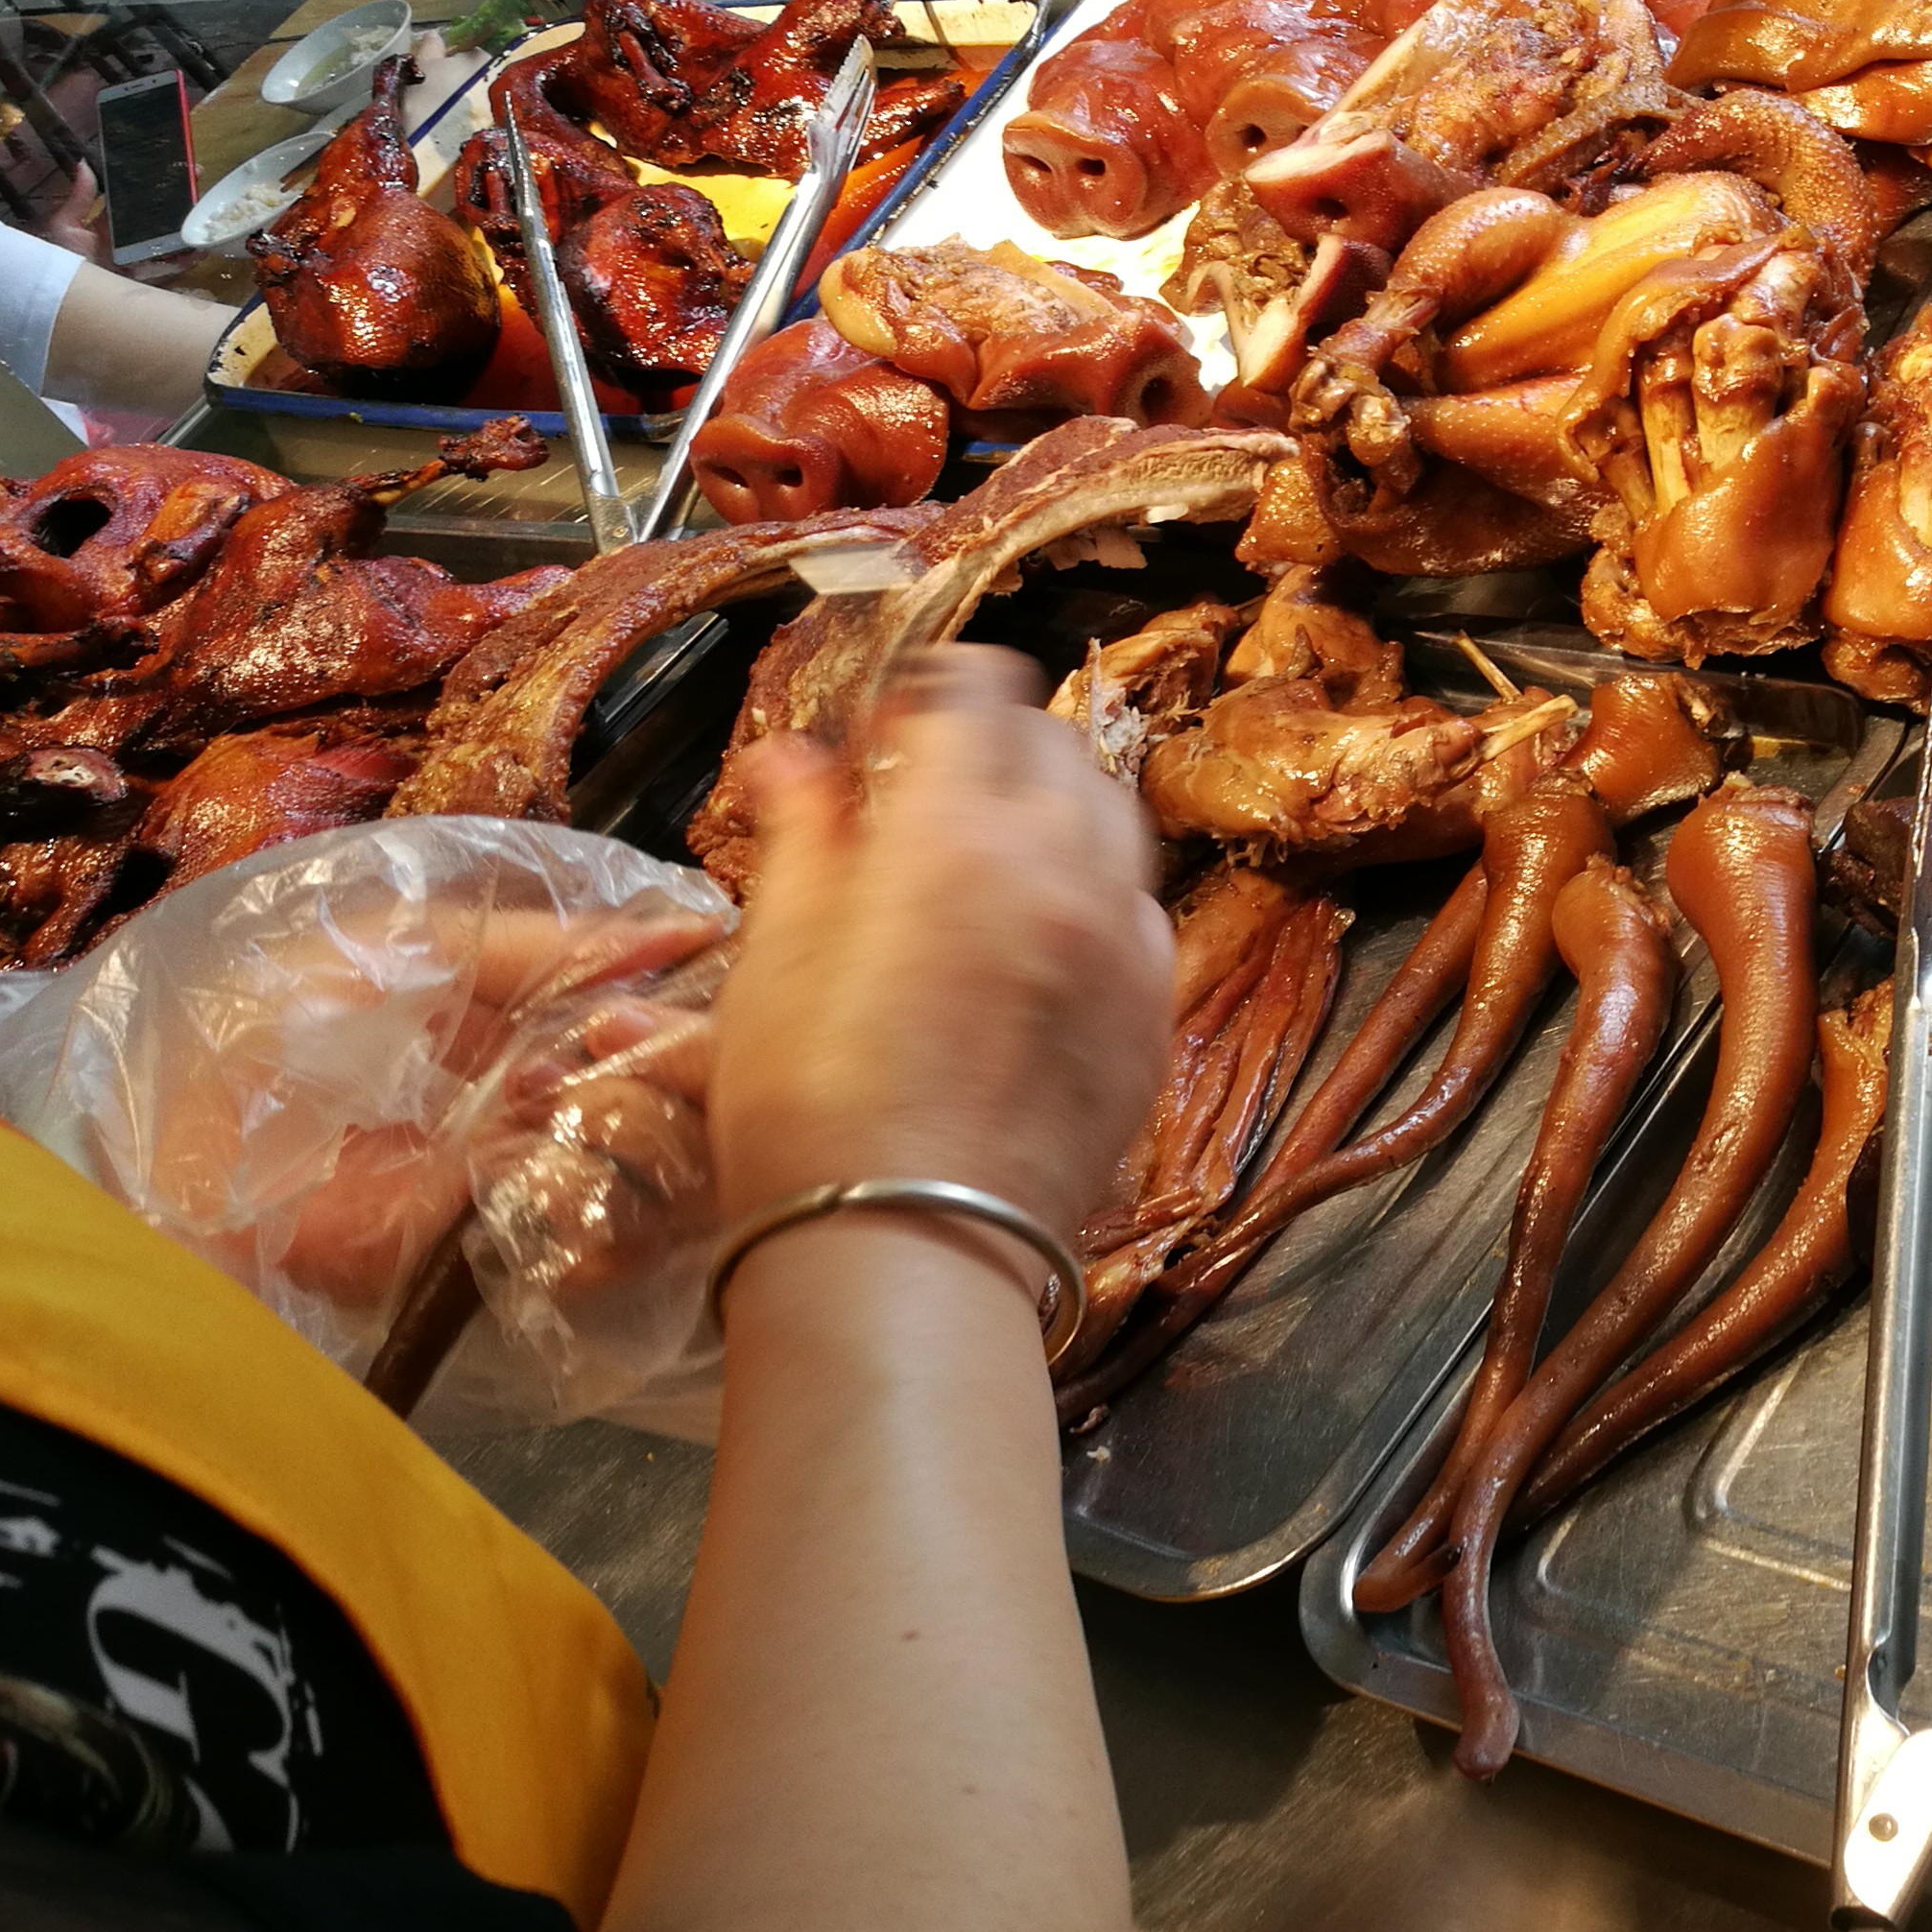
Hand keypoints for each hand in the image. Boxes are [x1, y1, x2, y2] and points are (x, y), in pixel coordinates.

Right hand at [711, 647, 1170, 1255]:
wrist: (914, 1248)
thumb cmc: (809, 1103)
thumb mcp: (777, 955)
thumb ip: (804, 838)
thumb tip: (795, 759)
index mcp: (957, 829)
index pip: (978, 694)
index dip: (939, 684)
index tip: (900, 711)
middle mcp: (1063, 866)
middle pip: (1060, 748)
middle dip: (1003, 738)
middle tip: (943, 774)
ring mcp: (1125, 943)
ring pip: (1117, 823)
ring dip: (1064, 806)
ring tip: (1003, 841)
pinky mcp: (1154, 1017)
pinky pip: (1144, 915)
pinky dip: (1101, 893)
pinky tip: (1051, 929)